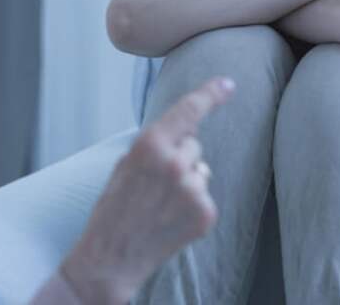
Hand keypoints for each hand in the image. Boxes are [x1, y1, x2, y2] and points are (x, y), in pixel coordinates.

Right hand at [59, 77, 234, 304]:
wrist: (111, 257)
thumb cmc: (114, 207)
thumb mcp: (126, 164)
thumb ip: (156, 144)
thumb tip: (188, 132)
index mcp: (150, 145)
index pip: (188, 110)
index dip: (211, 93)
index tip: (228, 83)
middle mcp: (175, 163)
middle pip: (194, 144)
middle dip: (180, 156)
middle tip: (154, 183)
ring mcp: (193, 190)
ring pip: (201, 169)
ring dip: (187, 181)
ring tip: (160, 203)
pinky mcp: (205, 213)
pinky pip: (205, 195)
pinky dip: (192, 205)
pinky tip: (171, 218)